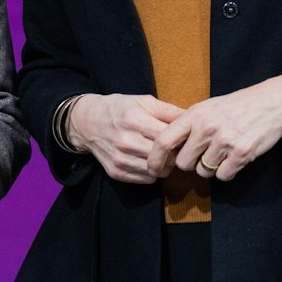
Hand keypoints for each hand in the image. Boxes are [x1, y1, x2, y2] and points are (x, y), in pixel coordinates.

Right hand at [66, 93, 185, 183]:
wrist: (86, 122)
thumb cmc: (119, 109)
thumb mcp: (143, 101)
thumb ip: (169, 110)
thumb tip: (194, 119)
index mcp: (134, 120)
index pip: (169, 138)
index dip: (180, 139)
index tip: (182, 137)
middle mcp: (125, 141)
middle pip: (166, 157)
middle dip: (175, 154)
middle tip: (174, 148)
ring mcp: (120, 159)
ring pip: (158, 172)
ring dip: (165, 165)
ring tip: (162, 155)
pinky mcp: (116, 172)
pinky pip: (146, 180)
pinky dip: (152, 173)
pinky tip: (149, 161)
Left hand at [149, 74, 281, 181]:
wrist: (272, 103)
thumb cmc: (237, 105)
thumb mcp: (207, 108)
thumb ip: (188, 124)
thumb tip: (167, 145)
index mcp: (194, 115)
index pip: (164, 140)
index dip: (155, 158)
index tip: (153, 169)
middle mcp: (206, 128)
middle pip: (183, 163)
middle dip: (191, 164)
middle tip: (203, 156)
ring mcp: (224, 141)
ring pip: (204, 171)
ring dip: (211, 167)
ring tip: (223, 153)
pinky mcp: (241, 154)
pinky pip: (223, 175)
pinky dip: (227, 172)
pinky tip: (234, 159)